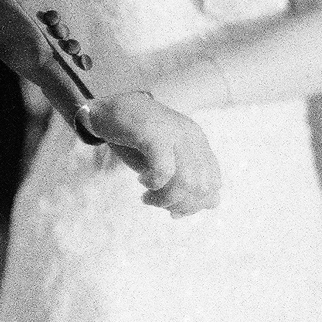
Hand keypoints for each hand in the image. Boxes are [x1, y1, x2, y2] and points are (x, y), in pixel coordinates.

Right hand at [80, 91, 221, 215]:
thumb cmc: (135, 140)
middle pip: (202, 186)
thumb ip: (181, 182)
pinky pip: (164, 170)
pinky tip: (141, 180)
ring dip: (165, 198)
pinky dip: (153, 182)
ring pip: (186, 182)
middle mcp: (192, 137)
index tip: (171, 210)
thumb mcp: (163, 162)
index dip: (194, 204)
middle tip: (157, 203)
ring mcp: (175, 134)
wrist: (107, 110)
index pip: (213, 183)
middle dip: (179, 205)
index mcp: (199, 143)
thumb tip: (194, 209)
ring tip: (147, 197)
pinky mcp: (155, 134)